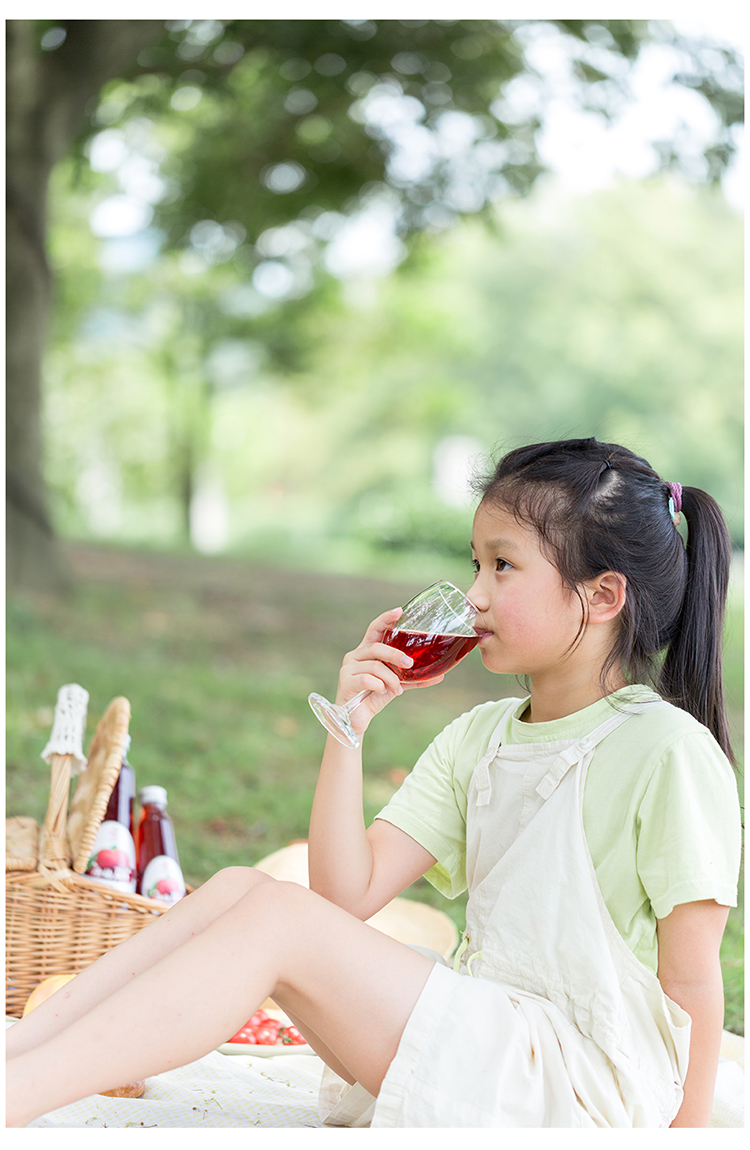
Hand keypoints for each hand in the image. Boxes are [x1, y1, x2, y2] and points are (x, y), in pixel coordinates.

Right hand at [335, 607, 444, 733]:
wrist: (356, 720)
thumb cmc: (374, 697)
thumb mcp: (396, 684)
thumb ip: (414, 679)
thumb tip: (441, 675)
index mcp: (366, 651)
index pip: (375, 629)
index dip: (386, 619)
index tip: (400, 611)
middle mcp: (355, 655)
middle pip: (377, 646)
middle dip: (395, 654)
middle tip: (410, 664)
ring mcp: (347, 668)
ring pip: (375, 666)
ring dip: (391, 678)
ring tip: (397, 689)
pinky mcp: (345, 682)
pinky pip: (367, 679)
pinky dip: (380, 686)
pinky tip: (383, 692)